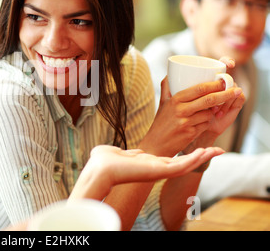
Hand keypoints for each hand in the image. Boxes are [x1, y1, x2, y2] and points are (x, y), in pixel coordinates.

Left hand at [69, 145, 223, 200]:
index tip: (201, 147)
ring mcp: (159, 171)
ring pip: (186, 165)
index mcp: (150, 164)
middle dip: (201, 156)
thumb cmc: (104, 161)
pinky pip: (180, 165)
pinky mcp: (158, 171)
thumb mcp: (121, 153)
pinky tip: (204, 151)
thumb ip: (127, 153)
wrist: (101, 168)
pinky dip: (193, 159)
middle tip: (218, 149)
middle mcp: (157, 169)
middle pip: (185, 163)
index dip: (188, 154)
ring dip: (202, 157)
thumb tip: (125, 151)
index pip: (174, 160)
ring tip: (217, 150)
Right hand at [140, 76, 241, 156]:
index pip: (199, 89)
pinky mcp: (191, 134)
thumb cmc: (161, 122)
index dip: (215, 84)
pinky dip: (206, 122)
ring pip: (209, 113)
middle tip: (236, 90)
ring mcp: (186, 122)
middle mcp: (180, 110)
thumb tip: (170, 73)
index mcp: (175, 100)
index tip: (224, 80)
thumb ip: (167, 87)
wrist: (156, 144)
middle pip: (209, 99)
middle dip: (225, 94)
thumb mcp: (162, 103)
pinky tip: (200, 123)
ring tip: (210, 111)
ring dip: (213, 111)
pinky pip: (206, 124)